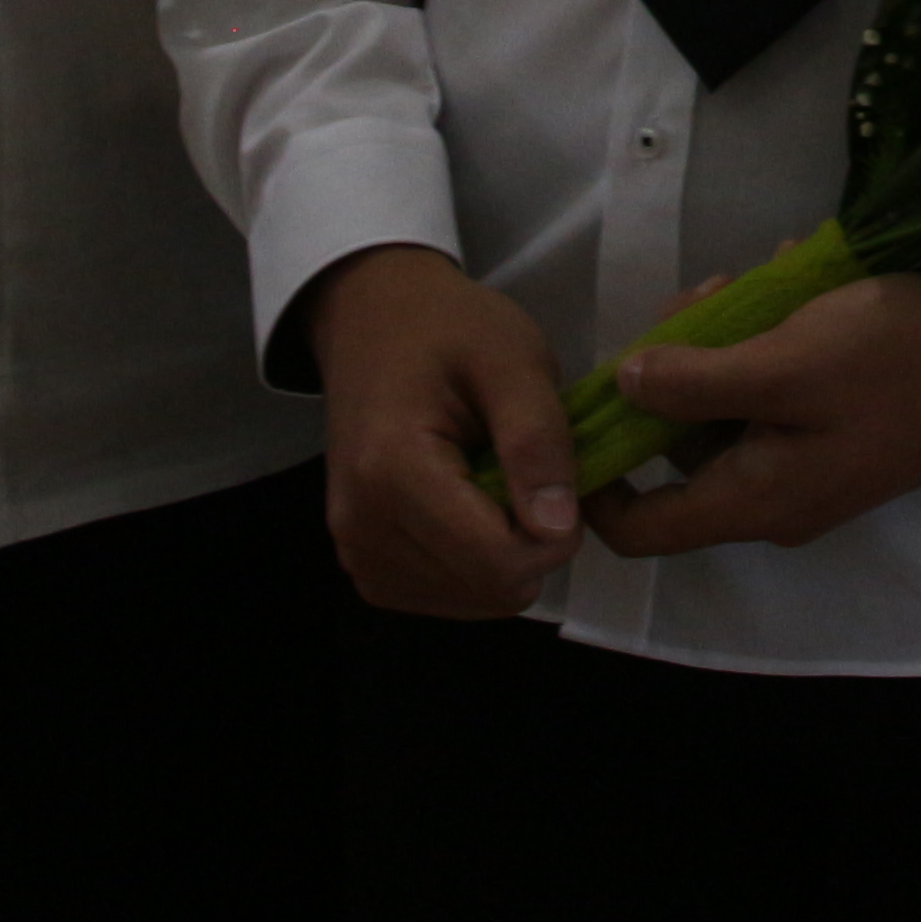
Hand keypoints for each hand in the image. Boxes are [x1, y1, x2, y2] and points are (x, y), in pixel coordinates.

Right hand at [307, 247, 582, 618]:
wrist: (372, 321)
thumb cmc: (446, 328)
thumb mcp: (513, 358)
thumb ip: (538, 439)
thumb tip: (557, 529)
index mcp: (393, 472)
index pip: (498, 562)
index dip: (556, 534)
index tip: (563, 478)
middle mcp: (361, 528)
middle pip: (488, 587)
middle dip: (533, 542)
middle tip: (531, 472)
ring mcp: (357, 553)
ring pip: (474, 600)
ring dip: (506, 553)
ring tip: (498, 480)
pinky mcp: (365, 565)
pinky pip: (447, 596)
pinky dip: (478, 563)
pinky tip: (475, 506)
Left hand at [585, 272, 920, 557]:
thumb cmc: (898, 360)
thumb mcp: (788, 361)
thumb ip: (696, 383)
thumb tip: (621, 389)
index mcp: (755, 503)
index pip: (640, 530)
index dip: (596, 478)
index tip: (585, 405)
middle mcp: (776, 502)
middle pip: (680, 457)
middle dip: (669, 377)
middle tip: (698, 301)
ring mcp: (810, 469)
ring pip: (725, 418)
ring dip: (720, 350)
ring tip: (747, 282)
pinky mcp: (837, 434)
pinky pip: (772, 401)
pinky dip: (765, 350)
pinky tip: (785, 291)